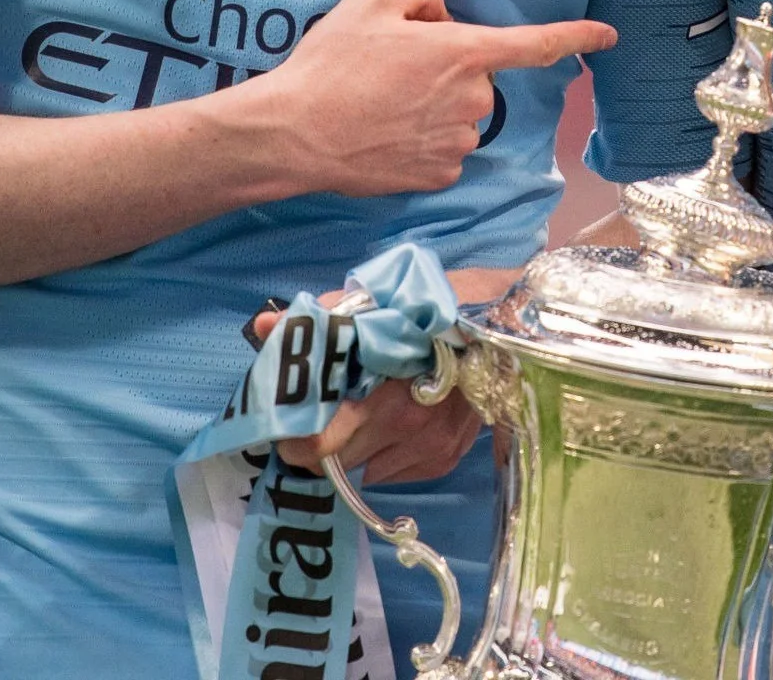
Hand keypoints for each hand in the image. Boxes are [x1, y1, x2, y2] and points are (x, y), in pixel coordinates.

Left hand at [244, 272, 508, 484]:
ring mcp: (432, 445)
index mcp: (384, 394)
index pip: (320, 444)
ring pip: (366, 470)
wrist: (506, 316)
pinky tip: (387, 429)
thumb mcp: (375, 301)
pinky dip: (385, 455)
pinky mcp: (448, 454)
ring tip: (353, 420)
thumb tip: (265, 323)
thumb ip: (321, 318)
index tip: (281, 426)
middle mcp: (408, 429)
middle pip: (337, 462)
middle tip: (311, 422)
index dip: (292, 440)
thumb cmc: (435, 304)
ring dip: (353, 451)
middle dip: (316, 447)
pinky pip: (398, 472)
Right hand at [256, 0, 615, 196]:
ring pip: (460, 116)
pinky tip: (383, 134)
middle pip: (478, 79)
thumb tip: (444, 19)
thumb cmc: (332, 62)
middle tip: (391, 72)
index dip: (578, 37)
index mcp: (464, 52)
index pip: (538, 44)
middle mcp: (473, 100)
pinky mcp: (439, 176)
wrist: (294, 133)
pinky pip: (444, 150)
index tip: (608, 36)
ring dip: (433, 109)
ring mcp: (458, 143)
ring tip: (378, 105)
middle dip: (447, 72)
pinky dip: (421, 141)